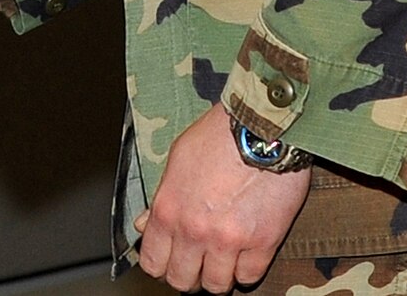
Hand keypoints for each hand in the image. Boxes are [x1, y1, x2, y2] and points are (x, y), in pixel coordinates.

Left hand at [132, 104, 309, 292]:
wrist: (262, 126)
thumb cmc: (218, 136)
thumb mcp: (177, 160)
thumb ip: (161, 198)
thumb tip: (143, 225)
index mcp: (169, 210)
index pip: (153, 263)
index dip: (161, 265)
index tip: (171, 260)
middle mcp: (194, 230)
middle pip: (182, 281)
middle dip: (189, 274)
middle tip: (198, 262)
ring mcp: (229, 240)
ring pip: (216, 285)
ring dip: (219, 275)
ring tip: (224, 258)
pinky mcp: (263, 242)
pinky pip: (249, 276)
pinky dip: (247, 269)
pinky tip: (246, 253)